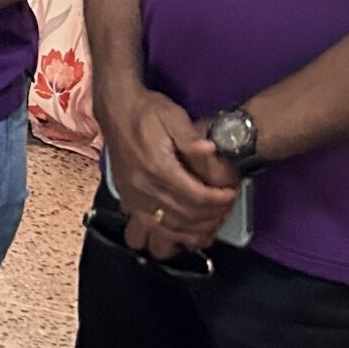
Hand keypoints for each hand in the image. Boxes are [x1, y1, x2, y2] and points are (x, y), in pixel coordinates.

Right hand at [97, 86, 234, 254]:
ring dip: (192, 231)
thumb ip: (191, 137)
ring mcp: (134, 199)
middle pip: (186, 217)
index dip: (219, 200)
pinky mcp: (128, 202)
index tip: (231, 193)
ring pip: (167, 231)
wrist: (116, 110)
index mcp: (158, 168)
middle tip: (226, 206)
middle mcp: (144, 189)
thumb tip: (211, 150)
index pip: (196, 197)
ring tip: (209, 221)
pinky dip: (168, 237)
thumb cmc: (147, 111)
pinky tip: (183, 231)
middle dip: (212, 216)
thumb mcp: (173, 115)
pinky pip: (148, 231)